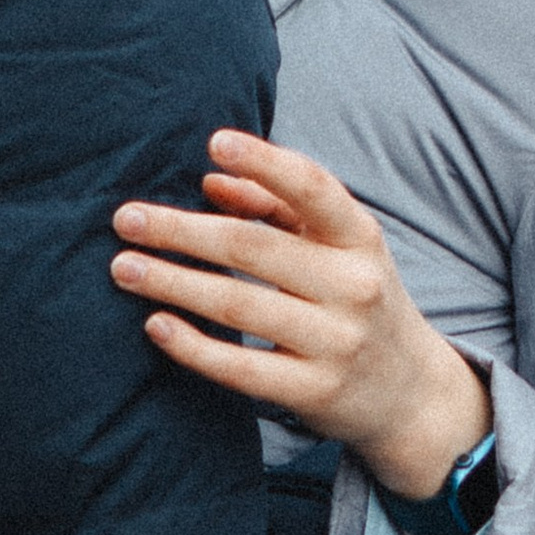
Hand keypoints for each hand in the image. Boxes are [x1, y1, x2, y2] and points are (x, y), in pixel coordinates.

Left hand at [112, 130, 491, 504]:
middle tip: (125, 220)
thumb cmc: (358, 300)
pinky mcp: (314, 392)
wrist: (411, 394)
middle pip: (252, 247)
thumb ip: (279, 207)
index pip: (314, 189)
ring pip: (238, 304)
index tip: (213, 141)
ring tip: (124, 268)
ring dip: (172, 282)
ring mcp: (336, 343)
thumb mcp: (339, 248)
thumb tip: (210, 180)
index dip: (265, 162)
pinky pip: (241, 368)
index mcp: (360, 238)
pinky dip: (193, 345)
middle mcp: (354, 287)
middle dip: (181, 231)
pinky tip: (155, 324)